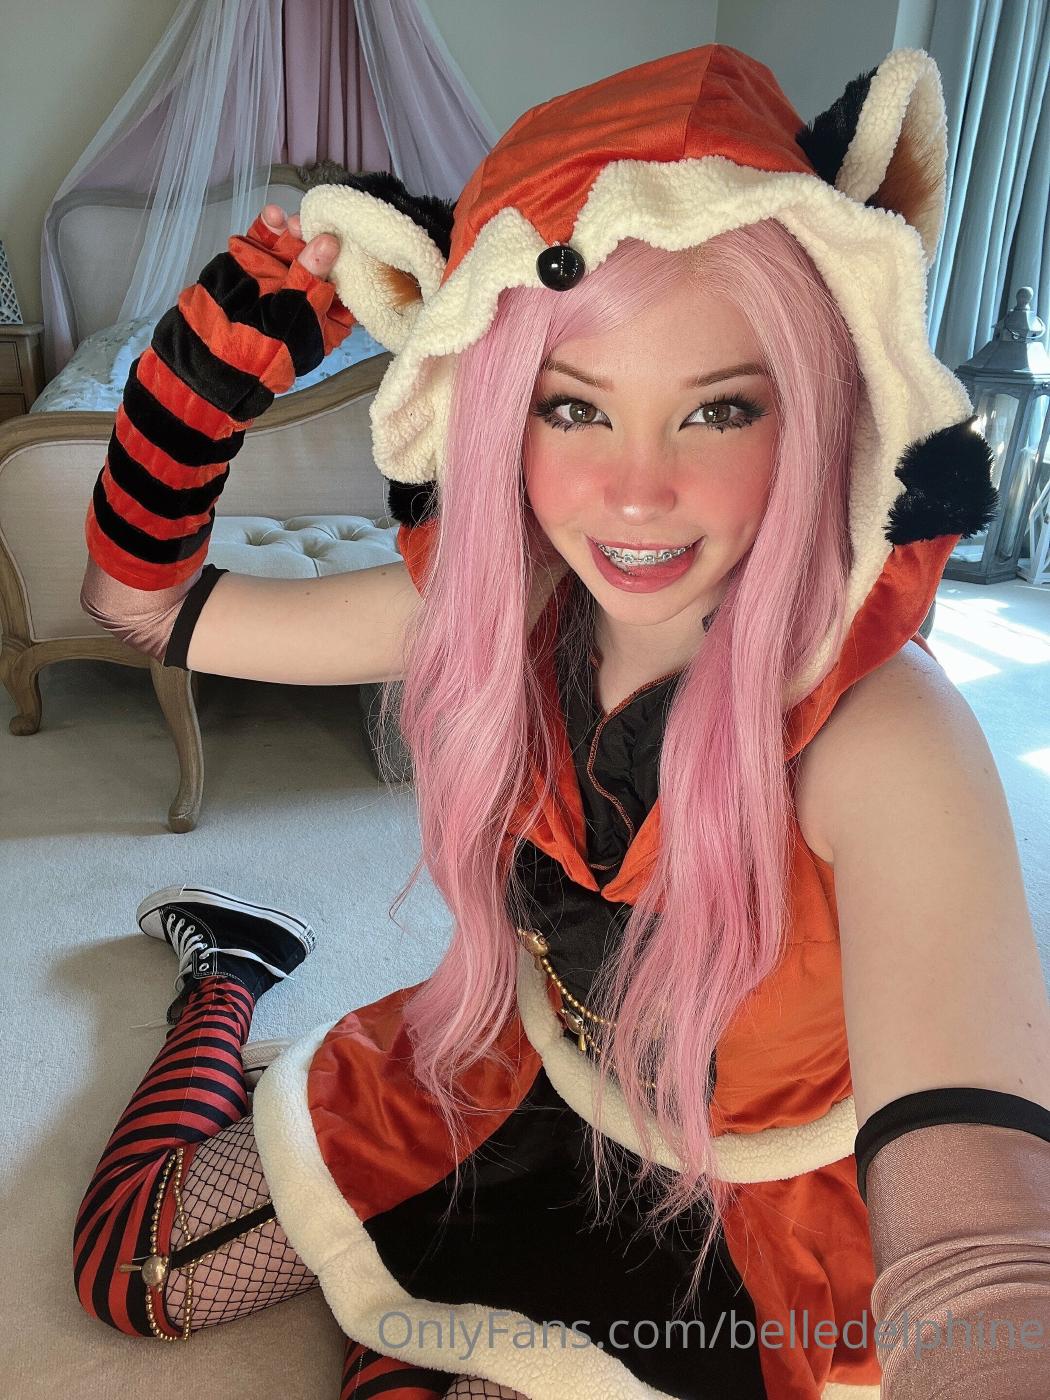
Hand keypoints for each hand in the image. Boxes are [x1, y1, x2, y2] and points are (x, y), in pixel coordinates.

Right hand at [238, 204, 352, 357]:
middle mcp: (304, 293)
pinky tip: (272, 215)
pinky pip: (266, 238)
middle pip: (320, 258)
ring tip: (289, 222)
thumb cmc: (260, 348)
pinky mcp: (254, 261)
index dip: (348, 261)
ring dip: (293, 228)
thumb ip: (309, 278)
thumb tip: (329, 242)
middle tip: (311, 227)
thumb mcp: (292, 315)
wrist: (209, 348)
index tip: (349, 238)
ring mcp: (279, 276)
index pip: (346, 286)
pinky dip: (269, 224)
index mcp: (324, 316)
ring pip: (293, 244)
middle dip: (316, 239)